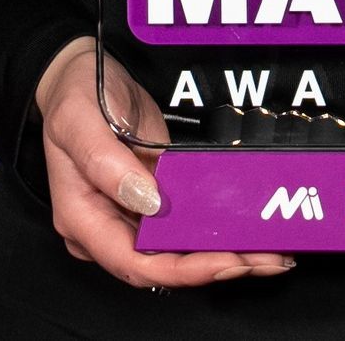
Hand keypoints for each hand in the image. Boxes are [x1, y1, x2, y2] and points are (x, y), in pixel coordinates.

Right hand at [33, 37, 296, 289]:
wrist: (82, 73)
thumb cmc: (74, 93)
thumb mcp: (78, 119)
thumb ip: (106, 162)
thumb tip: (148, 202)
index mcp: (83, 219)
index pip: (134, 264)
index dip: (183, 270)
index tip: (226, 261)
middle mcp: (108, 227)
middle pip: (164, 265)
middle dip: (217, 265)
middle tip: (267, 258)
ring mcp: (132, 214)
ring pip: (180, 249)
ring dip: (225, 252)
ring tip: (271, 250)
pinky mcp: (154, 197)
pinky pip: (186, 222)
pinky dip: (217, 227)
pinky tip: (249, 225)